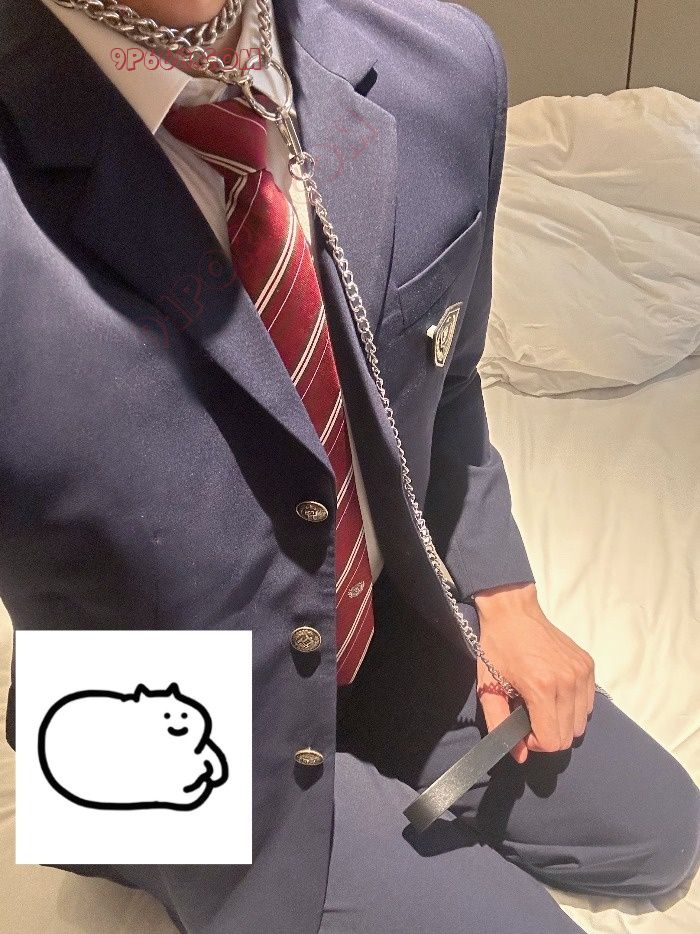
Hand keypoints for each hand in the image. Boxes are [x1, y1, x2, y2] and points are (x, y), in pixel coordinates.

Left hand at [472, 582, 595, 763]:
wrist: (513, 612)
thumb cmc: (497, 647)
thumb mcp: (488, 686)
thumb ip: (500, 724)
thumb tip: (519, 755)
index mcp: (541, 687)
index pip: (552, 741)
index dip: (535, 743)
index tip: (523, 727)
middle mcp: (567, 681)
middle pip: (568, 736)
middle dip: (547, 734)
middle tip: (530, 716)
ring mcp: (581, 673)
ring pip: (580, 723)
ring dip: (561, 722)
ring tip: (542, 704)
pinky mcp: (588, 666)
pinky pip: (587, 704)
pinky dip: (573, 707)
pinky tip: (555, 693)